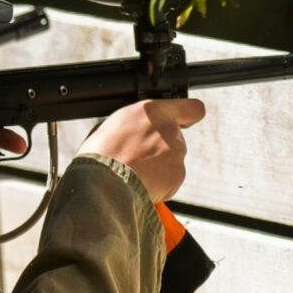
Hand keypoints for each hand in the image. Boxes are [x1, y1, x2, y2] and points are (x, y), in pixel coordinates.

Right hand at [82, 98, 206, 202]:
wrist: (102, 183)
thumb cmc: (100, 154)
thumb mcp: (115, 125)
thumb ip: (137, 124)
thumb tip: (139, 132)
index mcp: (153, 111)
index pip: (192, 108)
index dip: (187, 116)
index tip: (182, 122)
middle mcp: (169, 129)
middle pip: (175, 139)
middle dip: (161, 149)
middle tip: (137, 159)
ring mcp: (176, 153)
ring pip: (172, 160)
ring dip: (158, 168)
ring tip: (133, 174)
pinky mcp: (177, 175)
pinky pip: (170, 180)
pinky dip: (159, 185)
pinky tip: (139, 185)